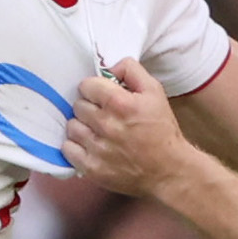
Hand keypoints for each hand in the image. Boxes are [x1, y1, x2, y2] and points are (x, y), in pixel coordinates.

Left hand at [65, 59, 195, 195]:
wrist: (169, 171)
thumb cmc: (162, 131)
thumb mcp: (155, 92)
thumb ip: (132, 71)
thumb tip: (110, 67)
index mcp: (120, 103)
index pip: (87, 86)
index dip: (95, 89)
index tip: (102, 96)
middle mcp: (106, 125)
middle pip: (78, 105)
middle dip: (89, 107)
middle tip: (103, 115)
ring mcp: (97, 148)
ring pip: (72, 126)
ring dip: (82, 126)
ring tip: (97, 131)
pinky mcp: (92, 168)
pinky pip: (68, 149)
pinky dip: (76, 146)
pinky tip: (90, 146)